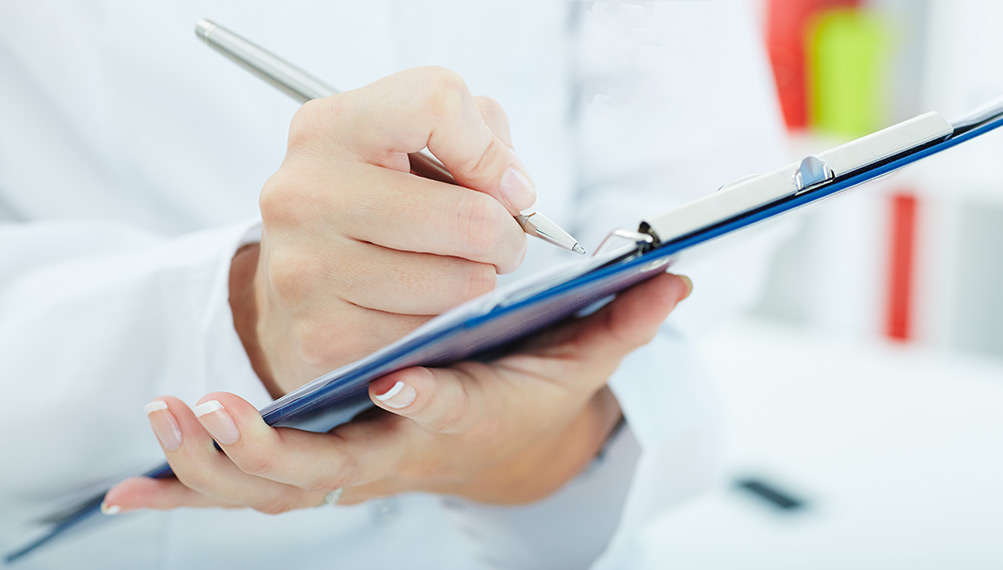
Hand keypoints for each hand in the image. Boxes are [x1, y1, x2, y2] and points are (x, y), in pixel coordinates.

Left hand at [104, 273, 690, 511]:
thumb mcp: (573, 361)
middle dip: (278, 450)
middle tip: (230, 413)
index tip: (401, 378)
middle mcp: (395, 450)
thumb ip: (619, 321)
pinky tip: (132, 491)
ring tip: (173, 414)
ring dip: (215, 463)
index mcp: (459, 417)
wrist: (487, 442)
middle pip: (336, 468)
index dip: (428, 399)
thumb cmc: (520, 393)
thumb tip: (677, 276)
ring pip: (276, 486)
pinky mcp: (312, 466)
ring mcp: (347, 464)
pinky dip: (188, 491)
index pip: (448, 411)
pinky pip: (243, 493)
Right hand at [230, 67, 536, 396]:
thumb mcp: (408, 147)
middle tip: (501, 246)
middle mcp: (305, 192)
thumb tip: (516, 192)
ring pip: (461, 282)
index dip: (489, 149)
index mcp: (329, 128)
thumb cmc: (373, 206)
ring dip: (480, 284)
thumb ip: (476, 137)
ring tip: (458, 273)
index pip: (436, 102)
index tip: (505, 186)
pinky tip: (422, 309)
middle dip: (507, 237)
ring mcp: (306, 268)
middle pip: (468, 216)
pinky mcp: (323, 335)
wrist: (296, 285)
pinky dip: (444, 325)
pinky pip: (432, 331)